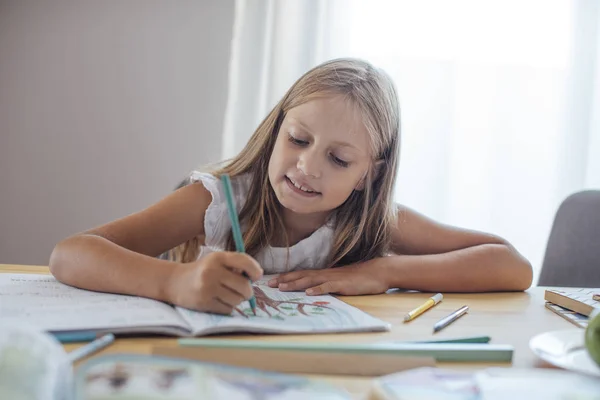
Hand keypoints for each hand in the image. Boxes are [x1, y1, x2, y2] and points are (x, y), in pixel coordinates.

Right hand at [166, 251, 262, 313]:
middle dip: (247, 291)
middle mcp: (212, 271)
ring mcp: (207, 288)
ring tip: (226, 295)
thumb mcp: (217, 261)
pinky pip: (228, 309)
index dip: (255, 270)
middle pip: (244, 286)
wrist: (175, 282)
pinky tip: (218, 301)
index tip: (256, 277)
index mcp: (217, 257)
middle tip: (243, 291)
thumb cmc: (203, 271)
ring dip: (236, 300)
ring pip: (237, 300)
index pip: (244, 261)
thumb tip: (257, 276)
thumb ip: (236, 265)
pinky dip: (227, 307)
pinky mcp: (204, 303)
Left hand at [267, 259, 388, 295]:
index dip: (287, 277)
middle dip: (285, 280)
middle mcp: (326, 274)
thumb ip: (328, 282)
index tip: (272, 281)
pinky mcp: (343, 284)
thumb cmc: (360, 277)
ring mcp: (334, 278)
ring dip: (296, 284)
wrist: (378, 271)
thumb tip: (315, 288)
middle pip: (302, 276)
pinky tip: (309, 292)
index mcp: (324, 273)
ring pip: (311, 280)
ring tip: (282, 288)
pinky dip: (318, 289)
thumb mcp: (340, 279)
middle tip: (269, 285)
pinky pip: (328, 286)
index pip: (301, 274)